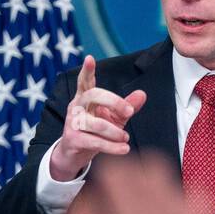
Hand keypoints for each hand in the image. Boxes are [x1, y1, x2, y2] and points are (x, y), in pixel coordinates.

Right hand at [49, 54, 146, 180]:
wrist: (75, 155)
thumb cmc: (95, 132)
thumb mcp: (113, 118)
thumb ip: (126, 107)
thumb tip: (142, 94)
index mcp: (84, 98)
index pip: (84, 81)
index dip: (87, 71)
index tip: (90, 58)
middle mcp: (76, 107)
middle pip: (93, 96)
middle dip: (114, 102)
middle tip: (129, 112)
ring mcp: (72, 123)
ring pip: (96, 123)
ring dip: (115, 132)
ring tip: (126, 138)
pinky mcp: (73, 140)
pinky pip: (95, 141)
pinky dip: (112, 147)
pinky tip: (124, 149)